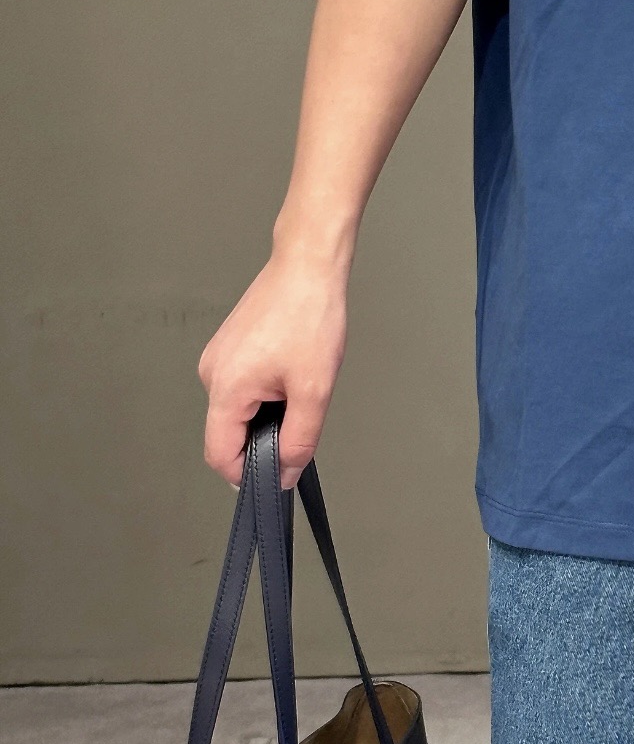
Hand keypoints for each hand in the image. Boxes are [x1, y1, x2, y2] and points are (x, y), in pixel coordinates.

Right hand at [198, 249, 346, 488]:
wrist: (306, 267)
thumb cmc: (310, 318)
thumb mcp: (313, 391)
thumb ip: (298, 441)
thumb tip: (284, 475)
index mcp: (225, 388)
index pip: (219, 454)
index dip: (247, 475)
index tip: (278, 476)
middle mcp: (211, 375)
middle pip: (228, 434)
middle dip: (263, 441)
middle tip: (301, 418)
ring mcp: (217, 360)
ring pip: (237, 412)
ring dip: (267, 416)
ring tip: (299, 387)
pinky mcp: (228, 350)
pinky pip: (241, 390)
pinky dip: (265, 396)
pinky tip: (290, 375)